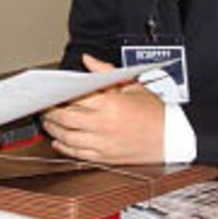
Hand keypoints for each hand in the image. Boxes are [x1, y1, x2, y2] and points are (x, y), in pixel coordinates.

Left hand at [39, 54, 164, 164]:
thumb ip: (106, 72)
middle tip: (44, 105)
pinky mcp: (105, 157)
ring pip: (67, 137)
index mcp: (110, 104)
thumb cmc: (156, 113)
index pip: (74, 98)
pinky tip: (59, 140)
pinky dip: (64, 147)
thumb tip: (88, 61)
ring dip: (53, 129)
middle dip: (50, 111)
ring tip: (48, 121)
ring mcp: (103, 143)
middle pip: (65, 118)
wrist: (173, 138)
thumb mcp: (133, 86)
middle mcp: (104, 125)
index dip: (59, 94)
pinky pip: (77, 154)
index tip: (51, 91)